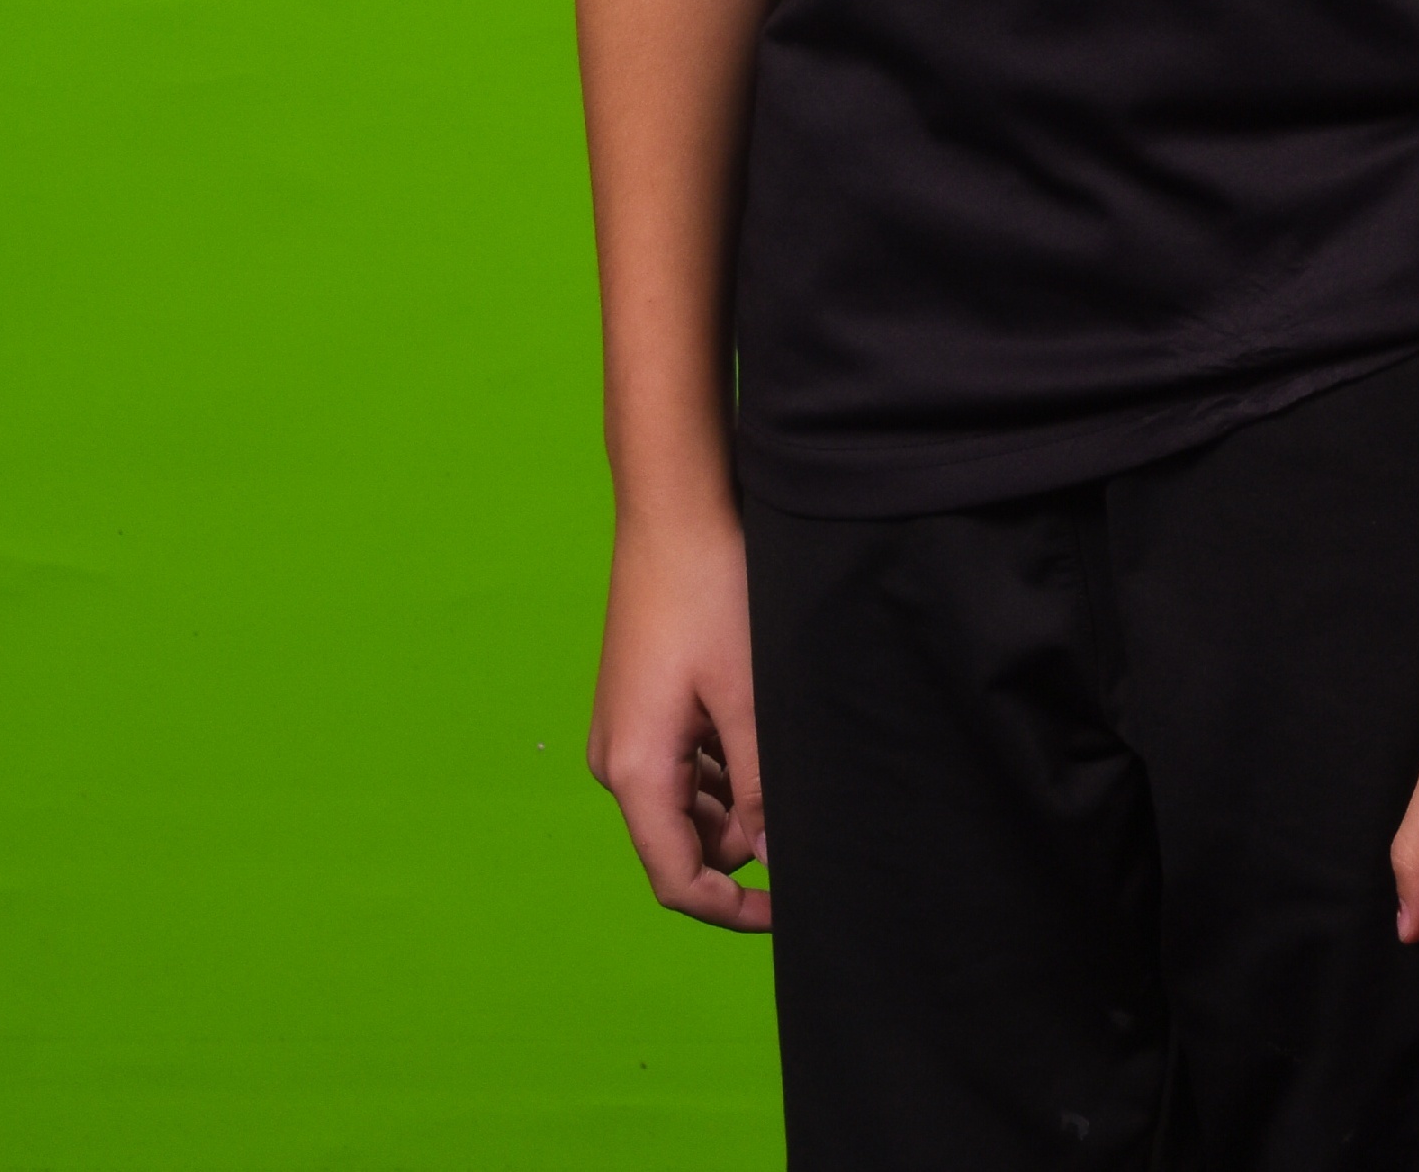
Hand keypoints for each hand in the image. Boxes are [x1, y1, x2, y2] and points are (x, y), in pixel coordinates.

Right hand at [585, 501, 770, 931]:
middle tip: (801, 803)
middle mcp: (616, 760)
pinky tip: (759, 725)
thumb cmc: (709, 595)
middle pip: (684, 842)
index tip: (789, 910)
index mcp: (634, 771)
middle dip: (741, 841)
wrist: (672, 509)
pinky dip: (721, 763)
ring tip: (784, 749)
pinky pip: (681, 762)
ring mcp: (624, 730)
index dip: (733, 909)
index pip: (678, 880)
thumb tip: (772, 860)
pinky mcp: (639, 703)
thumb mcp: (748, 698)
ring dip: (736, 798)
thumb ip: (760, 788)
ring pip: (687, 801)